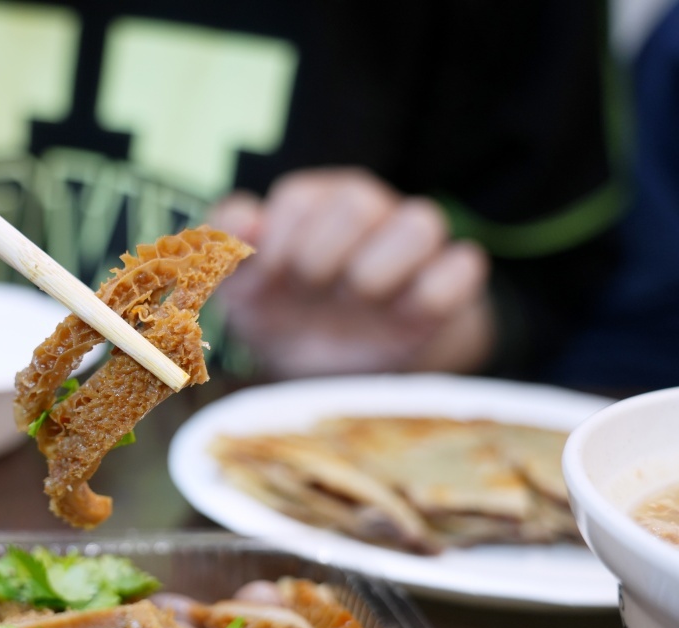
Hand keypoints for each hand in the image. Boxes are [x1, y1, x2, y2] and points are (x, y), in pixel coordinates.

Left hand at [210, 168, 492, 378]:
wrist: (332, 370)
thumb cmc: (282, 314)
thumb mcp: (241, 289)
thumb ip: (223, 250)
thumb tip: (247, 222)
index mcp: (310, 203)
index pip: (295, 200)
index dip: (276, 247)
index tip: (270, 282)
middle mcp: (365, 209)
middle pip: (357, 203)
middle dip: (322, 259)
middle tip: (311, 292)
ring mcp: (411, 243)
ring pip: (420, 223)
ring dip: (376, 274)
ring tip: (358, 302)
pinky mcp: (449, 280)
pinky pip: (461, 268)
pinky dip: (432, 294)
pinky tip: (402, 315)